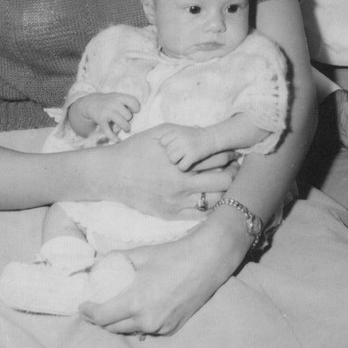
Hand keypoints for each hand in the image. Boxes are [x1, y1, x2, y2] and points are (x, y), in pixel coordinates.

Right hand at [70, 92, 139, 140]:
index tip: (134, 111)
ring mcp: (107, 112)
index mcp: (119, 97)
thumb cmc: (109, 102)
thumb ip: (126, 105)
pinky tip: (117, 140)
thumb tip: (137, 118)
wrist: (91, 102)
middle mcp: (113, 103)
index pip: (133, 102)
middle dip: (128, 119)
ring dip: (125, 128)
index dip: (136, 108)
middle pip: (128, 115)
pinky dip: (113, 137)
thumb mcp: (117, 98)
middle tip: (125, 119)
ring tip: (126, 129)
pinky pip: (108, 131)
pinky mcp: (100, 120)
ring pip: (122, 123)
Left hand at [79, 213, 246, 335]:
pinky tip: (138, 312)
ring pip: (129, 332)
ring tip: (115, 310)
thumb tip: (96, 264)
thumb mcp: (141, 254)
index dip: (88, 312)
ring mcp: (160, 327)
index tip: (82, 306)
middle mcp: (146, 320)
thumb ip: (116, 260)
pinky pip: (147, 331)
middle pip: (112, 328)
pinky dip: (139, 324)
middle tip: (95, 309)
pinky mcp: (172, 329)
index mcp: (135, 302)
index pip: (101, 317)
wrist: (207, 261)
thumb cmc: (173, 254)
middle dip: (100, 320)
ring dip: (119, 323)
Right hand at [99, 126, 237, 216]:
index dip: (230, 153)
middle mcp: (181, 185)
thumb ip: (185, 132)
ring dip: (225, 191)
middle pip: (223, 181)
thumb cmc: (135, 149)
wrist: (111, 174)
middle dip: (233, 173)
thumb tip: (205, 133)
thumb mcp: (160, 132)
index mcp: (180, 162)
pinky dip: (211, 207)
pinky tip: (214, 197)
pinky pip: (200, 216)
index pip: (218, 157)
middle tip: (236, 168)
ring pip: (215, 201)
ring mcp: (176, 203)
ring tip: (227, 183)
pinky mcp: (170, 215)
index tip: (234, 152)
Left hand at [158, 124, 212, 170]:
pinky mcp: (193, 155)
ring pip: (172, 160)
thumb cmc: (195, 136)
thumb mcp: (182, 131)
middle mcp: (181, 138)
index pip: (162, 142)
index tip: (175, 147)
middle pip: (167, 152)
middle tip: (182, 153)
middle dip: (174, 155)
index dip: (167, 146)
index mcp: (177, 131)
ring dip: (178, 161)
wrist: (212, 137)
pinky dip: (184, 167)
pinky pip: (181, 167)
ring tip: (185, 158)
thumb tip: (155, 143)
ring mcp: (187, 146)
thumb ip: (170, 136)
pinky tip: (189, 163)